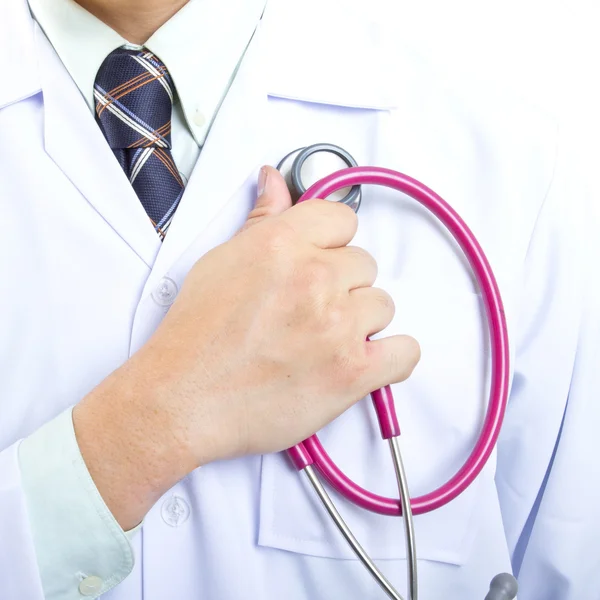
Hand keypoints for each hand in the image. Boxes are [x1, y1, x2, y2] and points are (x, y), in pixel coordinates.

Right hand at [74, 167, 419, 528]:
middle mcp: (315, 277)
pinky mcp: (352, 371)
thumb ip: (260, 219)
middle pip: (364, 265)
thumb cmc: (195, 337)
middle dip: (342, 285)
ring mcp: (338, 325)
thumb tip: (274, 183)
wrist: (183, 400)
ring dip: (359, 322)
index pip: (343, 220)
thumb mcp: (220, 261)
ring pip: (382, 306)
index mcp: (282, 243)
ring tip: (322, 342)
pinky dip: (392, 358)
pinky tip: (365, 361)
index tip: (323, 260)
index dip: (332, 243)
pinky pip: (405, 352)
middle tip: (310, 311)